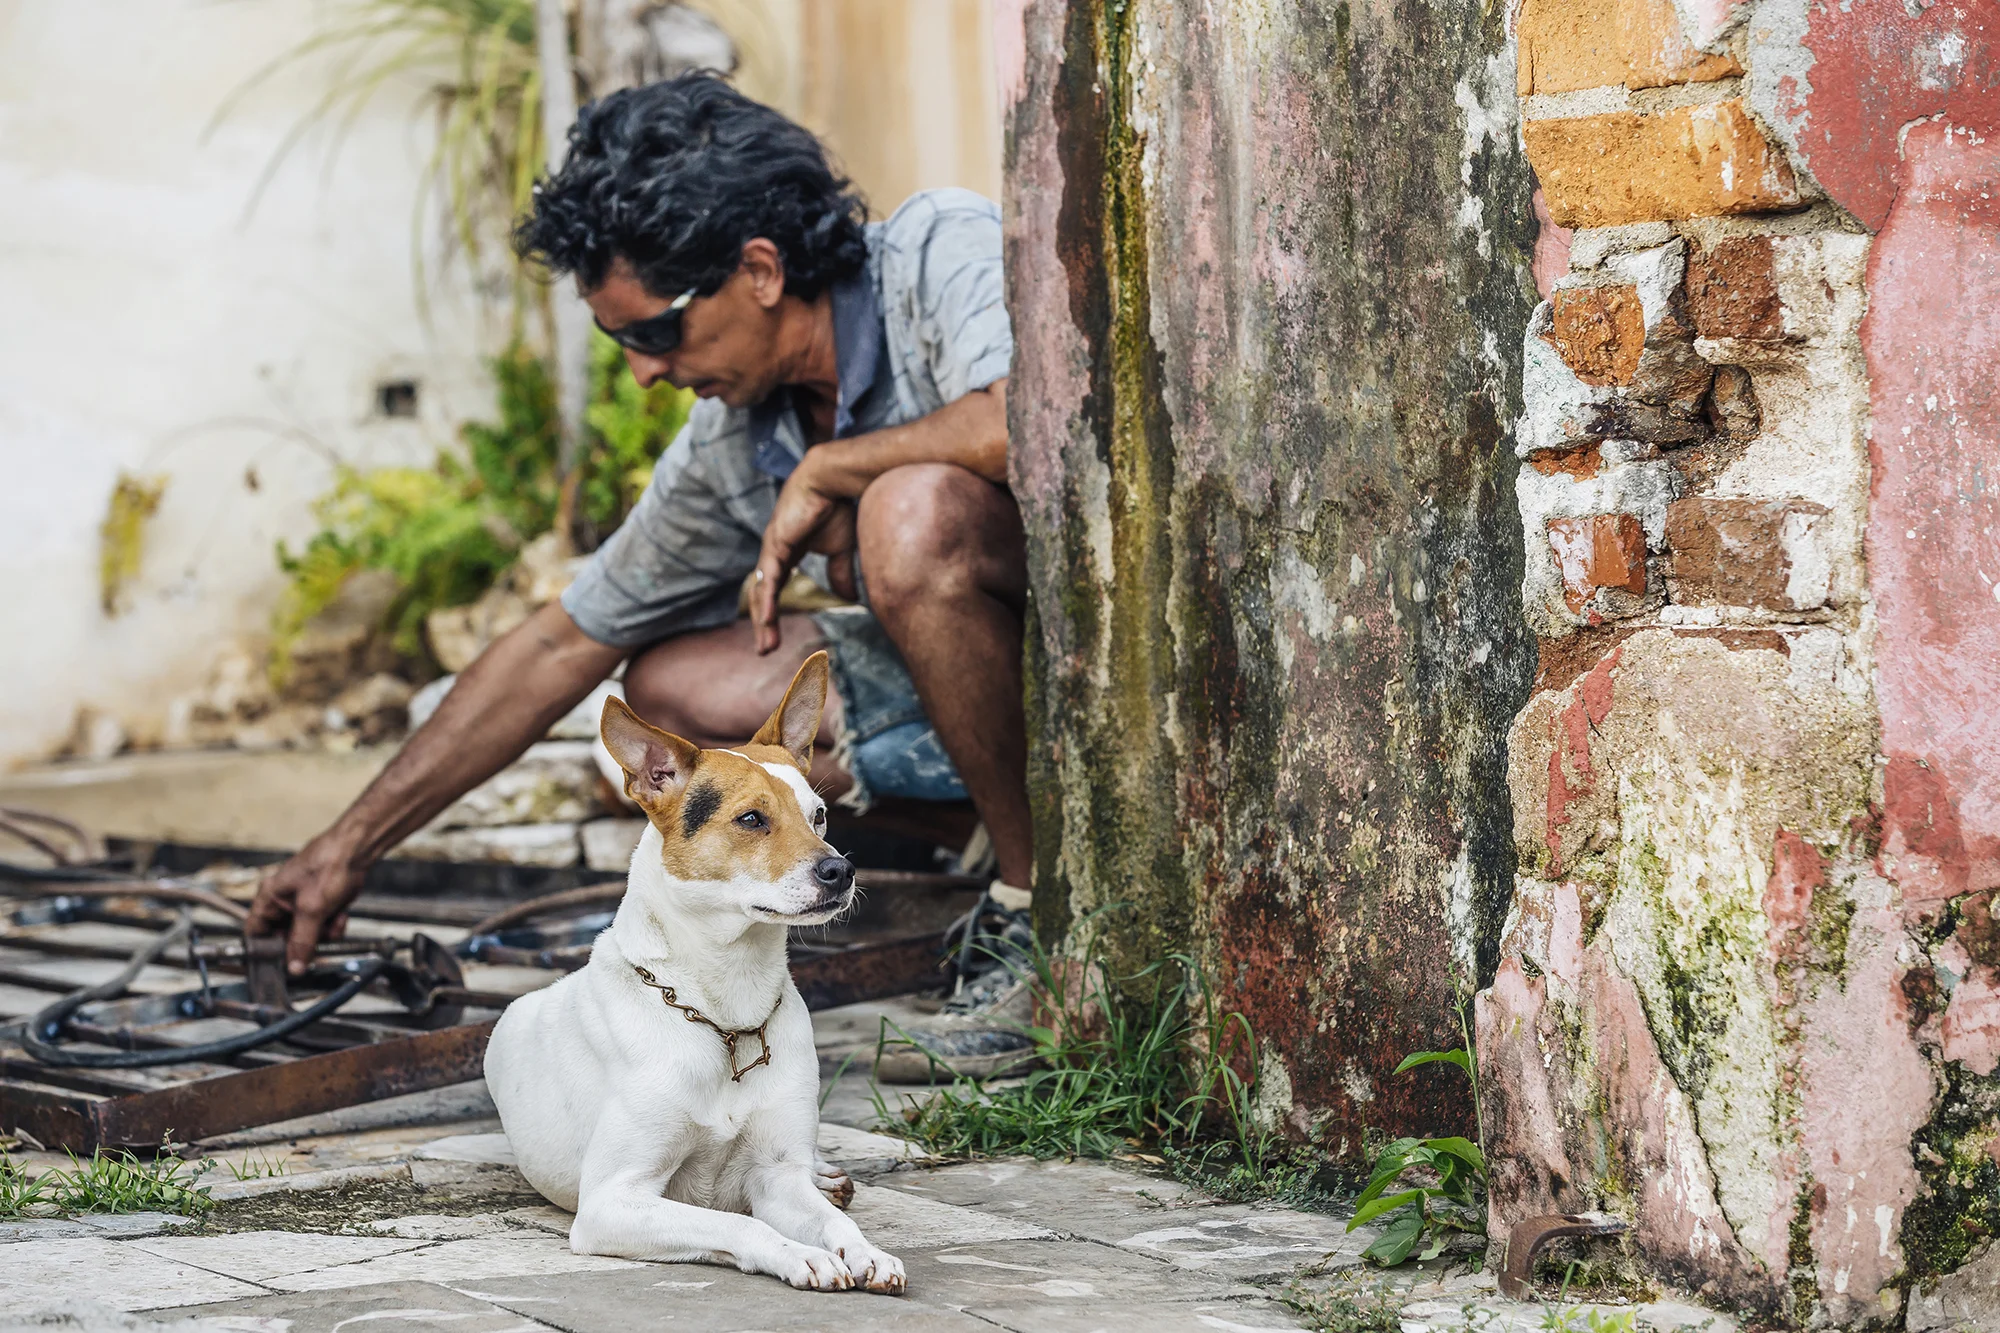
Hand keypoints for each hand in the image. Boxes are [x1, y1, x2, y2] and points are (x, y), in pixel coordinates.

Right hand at [245, 834, 367, 974]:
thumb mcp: (312, 909)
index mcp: (270, 897)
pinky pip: (323, 926)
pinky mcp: (322, 904)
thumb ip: (302, 940)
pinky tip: (341, 915)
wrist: (358, 851)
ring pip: (308, 934)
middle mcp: (283, 901)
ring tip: (333, 922)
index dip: (265, 950)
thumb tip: (294, 966)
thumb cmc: (329, 865)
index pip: (255, 931)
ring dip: (323, 933)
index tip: (279, 964)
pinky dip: (334, 924)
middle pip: (285, 937)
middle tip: (316, 945)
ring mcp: (303, 903)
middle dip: (304, 942)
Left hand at [751, 458, 849, 653]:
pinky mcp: (776, 543)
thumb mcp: (842, 549)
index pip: (774, 589)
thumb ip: (840, 574)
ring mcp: (772, 548)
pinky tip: (765, 620)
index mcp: (786, 553)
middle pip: (764, 594)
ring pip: (763, 591)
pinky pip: (769, 578)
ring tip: (765, 645)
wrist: (833, 480)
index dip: (773, 613)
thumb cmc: (837, 507)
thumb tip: (848, 599)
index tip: (774, 638)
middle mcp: (774, 552)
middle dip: (764, 623)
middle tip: (765, 649)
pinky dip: (767, 600)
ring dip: (763, 620)